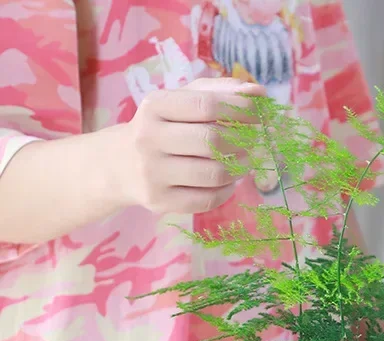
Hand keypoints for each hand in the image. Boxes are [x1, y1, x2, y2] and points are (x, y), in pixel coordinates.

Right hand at [120, 78, 264, 213]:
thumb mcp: (182, 101)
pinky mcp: (160, 201)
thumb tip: (259, 93)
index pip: (207, 105)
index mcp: (155, 106)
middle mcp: (149, 138)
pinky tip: (229, 182)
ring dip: (239, 168)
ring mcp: (153, 173)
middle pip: (212, 141)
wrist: (119, 165)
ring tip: (244, 161)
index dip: (241, 109)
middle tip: (252, 142)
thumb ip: (220, 92)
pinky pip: (208, 199)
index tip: (260, 114)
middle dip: (242, 141)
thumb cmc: (163, 128)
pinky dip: (227, 191)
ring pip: (213, 174)